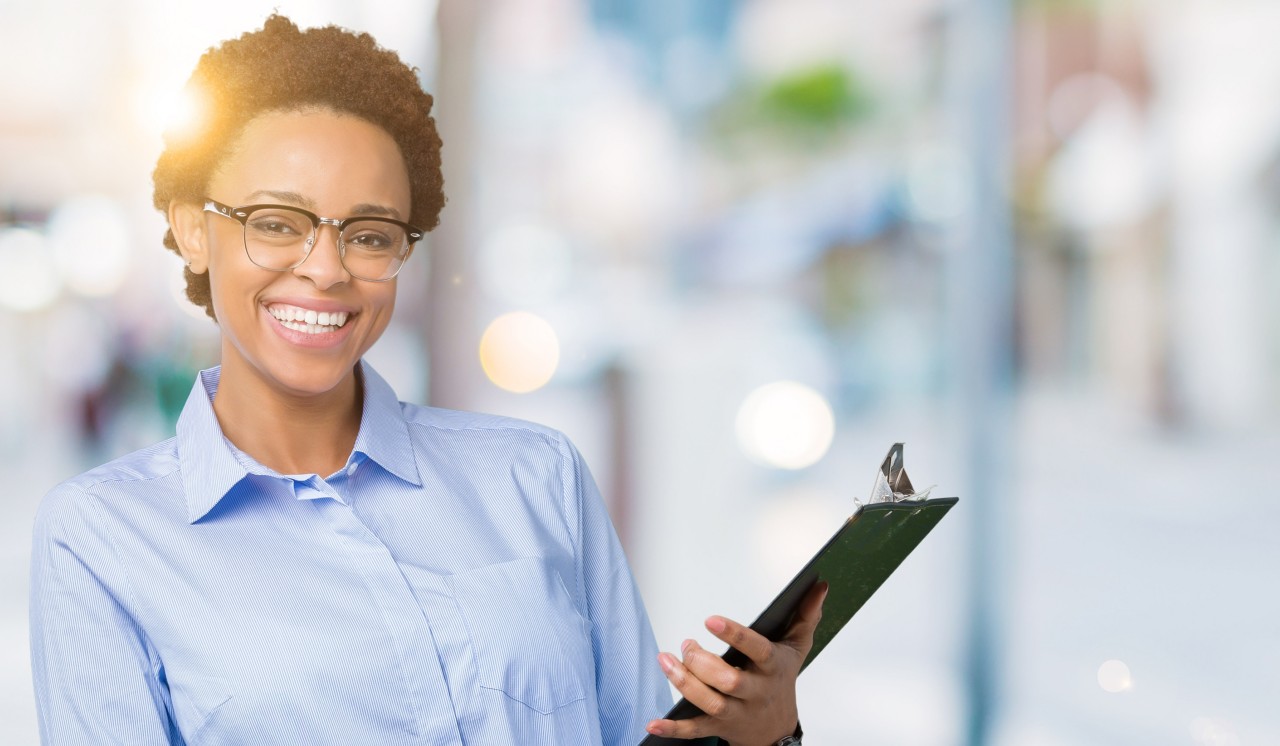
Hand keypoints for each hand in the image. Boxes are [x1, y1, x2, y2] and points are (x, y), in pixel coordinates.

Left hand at [645, 581, 826, 744]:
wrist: (777, 730)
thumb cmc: (782, 680)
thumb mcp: (798, 647)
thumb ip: (807, 615)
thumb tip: (819, 586)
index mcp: (772, 667)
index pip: (756, 650)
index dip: (734, 635)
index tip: (710, 620)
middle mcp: (755, 692)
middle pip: (729, 681)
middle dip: (703, 662)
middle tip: (687, 644)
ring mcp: (737, 713)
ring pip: (710, 702)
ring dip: (684, 683)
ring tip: (665, 660)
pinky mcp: (720, 728)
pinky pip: (695, 730)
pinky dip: (674, 728)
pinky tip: (653, 722)